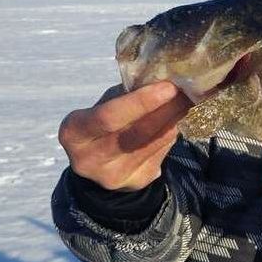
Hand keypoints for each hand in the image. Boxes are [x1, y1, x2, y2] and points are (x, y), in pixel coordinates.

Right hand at [57, 81, 192, 191]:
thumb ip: (128, 94)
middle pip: (136, 133)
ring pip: (153, 144)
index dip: (141, 102)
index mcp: (75, 133)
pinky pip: (161, 154)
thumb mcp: (106, 104)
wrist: (98, 161)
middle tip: (187, 92)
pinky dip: (171, 134)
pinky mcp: (135, 182)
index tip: (169, 87)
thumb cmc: (103, 121)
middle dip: (166, 110)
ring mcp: (113, 176)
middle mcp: (89, 160)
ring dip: (174, 120)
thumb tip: (165, 79)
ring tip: (187, 101)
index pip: (109, 117)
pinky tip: (177, 121)